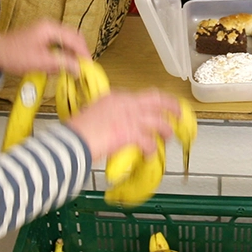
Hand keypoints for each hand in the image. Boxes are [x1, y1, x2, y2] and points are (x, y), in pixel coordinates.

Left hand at [0, 20, 90, 76]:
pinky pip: (57, 44)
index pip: (75, 39)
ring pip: (66, 41)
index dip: (83, 53)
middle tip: (82, 68)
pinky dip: (61, 54)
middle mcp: (49, 26)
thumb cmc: (15, 56)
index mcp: (50, 28)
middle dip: (78, 53)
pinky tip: (57, 65)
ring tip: (69, 68)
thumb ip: (62, 63)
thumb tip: (79, 68)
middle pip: (72, 38)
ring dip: (69, 54)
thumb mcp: (41, 62)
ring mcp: (44, 30)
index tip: (89, 66)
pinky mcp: (40, 37)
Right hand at [66, 89, 180, 160]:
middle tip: (178, 112)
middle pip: (156, 100)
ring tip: (167, 136)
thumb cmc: (77, 131)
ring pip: (158, 121)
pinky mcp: (131, 133)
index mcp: (115, 97)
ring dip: (165, 129)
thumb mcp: (93, 115)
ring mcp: (130, 117)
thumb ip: (108, 116)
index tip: (154, 110)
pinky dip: (151, 150)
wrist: (72, 141)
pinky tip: (150, 155)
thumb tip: (115, 126)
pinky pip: (148, 142)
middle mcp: (125, 103)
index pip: (139, 96)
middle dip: (171, 105)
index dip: (149, 104)